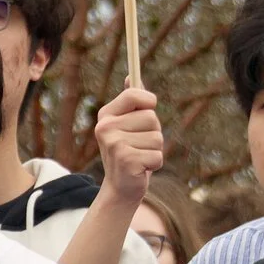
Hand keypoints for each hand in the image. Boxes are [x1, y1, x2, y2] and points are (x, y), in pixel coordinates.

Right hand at [92, 86, 161, 207]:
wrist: (121, 187)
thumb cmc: (130, 152)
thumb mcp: (128, 125)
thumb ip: (132, 102)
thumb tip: (132, 76)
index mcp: (106, 115)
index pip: (135, 95)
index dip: (148, 102)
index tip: (147, 110)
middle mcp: (106, 127)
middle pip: (151, 118)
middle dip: (154, 133)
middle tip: (139, 145)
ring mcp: (114, 144)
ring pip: (157, 137)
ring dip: (155, 150)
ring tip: (140, 157)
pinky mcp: (126, 160)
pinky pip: (157, 155)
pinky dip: (154, 164)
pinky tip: (141, 169)